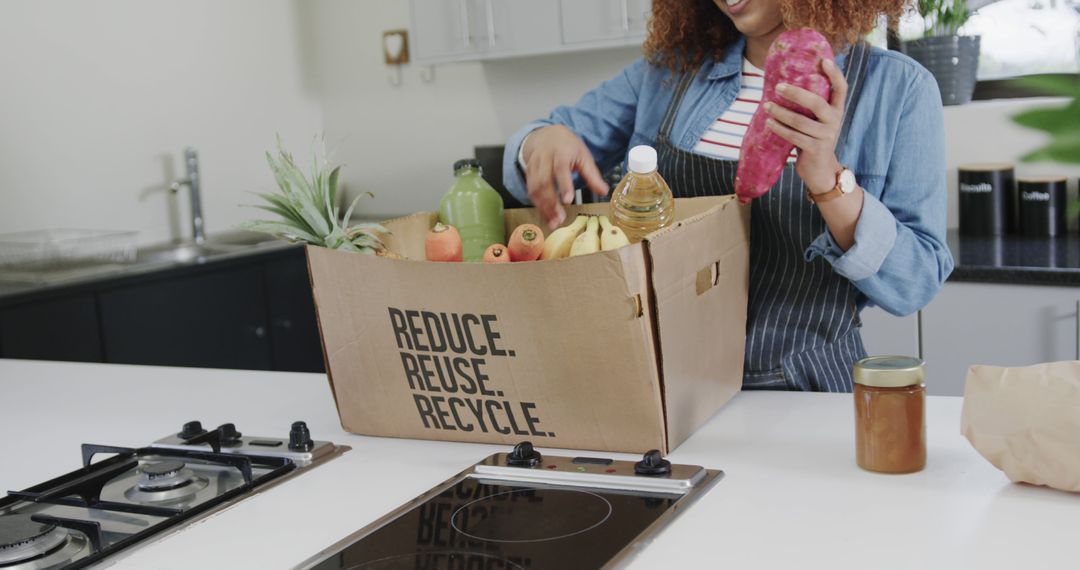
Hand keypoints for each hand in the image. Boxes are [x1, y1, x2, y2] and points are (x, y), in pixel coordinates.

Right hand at [522, 125, 608, 228]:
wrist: (546, 135)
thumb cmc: (567, 146)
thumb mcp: (584, 156)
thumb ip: (592, 175)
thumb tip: (604, 192)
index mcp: (561, 152)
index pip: (560, 169)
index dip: (563, 185)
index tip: (567, 200)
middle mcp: (544, 158)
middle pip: (544, 182)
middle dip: (551, 202)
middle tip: (560, 218)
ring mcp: (534, 166)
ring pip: (534, 188)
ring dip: (543, 207)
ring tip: (553, 221)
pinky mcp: (528, 173)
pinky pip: (530, 190)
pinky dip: (537, 204)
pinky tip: (546, 214)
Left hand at [764, 58, 848, 194]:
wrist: (820, 169)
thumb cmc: (813, 138)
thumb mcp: (817, 120)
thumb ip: (811, 105)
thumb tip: (786, 82)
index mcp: (837, 110)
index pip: (841, 88)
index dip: (835, 74)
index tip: (823, 60)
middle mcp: (835, 121)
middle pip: (817, 103)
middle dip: (796, 93)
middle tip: (778, 87)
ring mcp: (826, 136)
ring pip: (800, 121)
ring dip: (780, 113)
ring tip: (766, 106)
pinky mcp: (815, 149)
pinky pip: (794, 136)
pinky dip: (779, 129)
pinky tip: (769, 123)